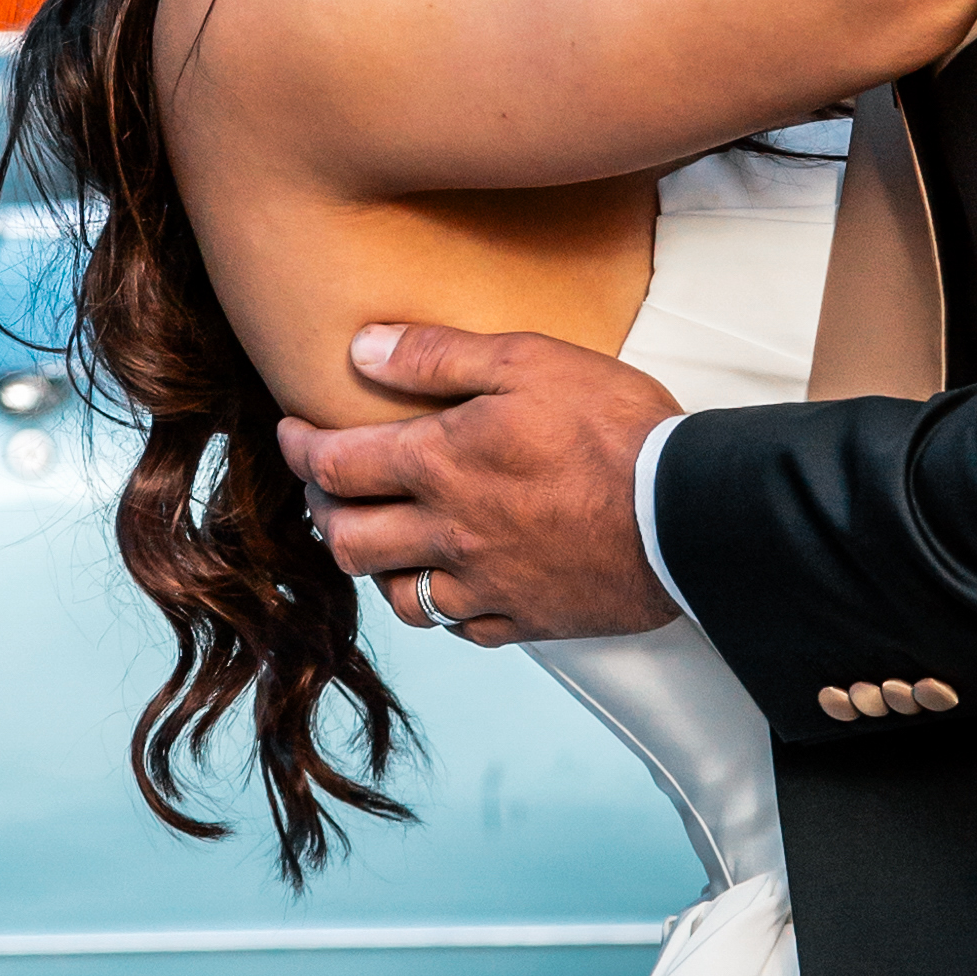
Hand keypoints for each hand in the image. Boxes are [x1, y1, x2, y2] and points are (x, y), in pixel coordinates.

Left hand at [280, 325, 681, 645]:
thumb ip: (440, 353)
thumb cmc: (615, 428)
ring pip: (396, 596)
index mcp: (440, 464)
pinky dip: (444, 606)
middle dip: (323, 513)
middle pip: (348, 540)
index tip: (289, 434)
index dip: (298, 449)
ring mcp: (485, 586)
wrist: (687, 515)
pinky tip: (454, 583)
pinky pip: (461, 628)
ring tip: (383, 541)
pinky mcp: (526, 621)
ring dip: (376, 568)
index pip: (336, 464)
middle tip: (327, 490)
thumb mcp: (529, 360)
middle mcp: (448, 534)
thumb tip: (362, 348)